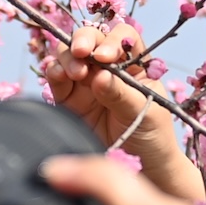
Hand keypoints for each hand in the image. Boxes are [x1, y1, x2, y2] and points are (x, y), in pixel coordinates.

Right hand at [42, 20, 203, 204]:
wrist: (140, 168)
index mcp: (134, 63)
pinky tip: (59, 76)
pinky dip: (53, 71)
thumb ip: (121, 93)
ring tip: (75, 72)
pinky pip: (56, 78)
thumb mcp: (144, 112)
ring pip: (68, 54)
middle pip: (90, 38)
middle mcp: (107, 66)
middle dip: (84, 40)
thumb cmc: (152, 134)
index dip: (112, 40)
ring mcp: (86, 81)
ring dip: (68, 56)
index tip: (106, 56)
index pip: (122, 37)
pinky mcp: (68, 99)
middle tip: (83, 52)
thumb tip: (99, 76)